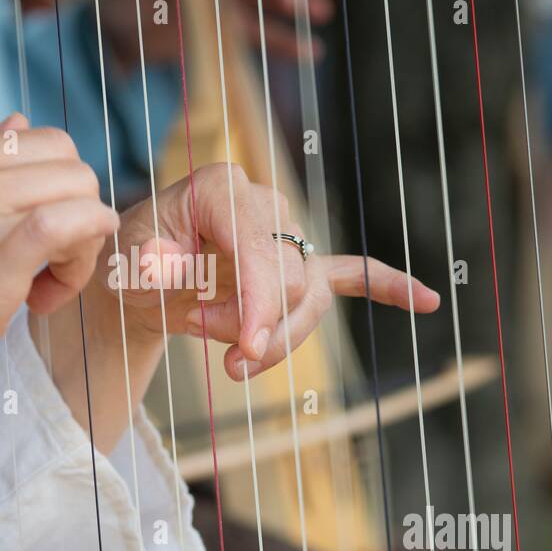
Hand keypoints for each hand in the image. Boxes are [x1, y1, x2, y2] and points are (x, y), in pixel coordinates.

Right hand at [0, 115, 117, 442]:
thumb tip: (18, 123)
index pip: (49, 145)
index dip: (62, 190)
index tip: (44, 238)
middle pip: (72, 169)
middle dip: (80, 214)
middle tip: (53, 268)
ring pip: (79, 198)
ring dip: (80, 248)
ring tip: (43, 289)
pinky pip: (65, 226)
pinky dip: (86, 247)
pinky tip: (62, 284)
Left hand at [102, 163, 439, 380]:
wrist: (138, 276)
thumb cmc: (131, 262)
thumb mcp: (123, 264)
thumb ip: (146, 267)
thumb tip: (166, 271)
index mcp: (220, 189)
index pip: (261, 251)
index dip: (257, 307)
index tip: (242, 353)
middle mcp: (264, 205)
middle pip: (289, 281)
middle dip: (250, 327)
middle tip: (201, 340)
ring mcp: (288, 235)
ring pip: (310, 299)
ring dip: (276, 338)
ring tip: (228, 360)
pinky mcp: (301, 264)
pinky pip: (354, 274)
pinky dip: (389, 287)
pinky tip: (428, 301)